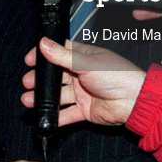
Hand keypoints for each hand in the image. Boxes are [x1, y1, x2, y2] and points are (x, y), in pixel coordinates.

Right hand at [22, 38, 146, 126]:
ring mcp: (83, 92)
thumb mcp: (86, 63)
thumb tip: (43, 43)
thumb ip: (62, 56)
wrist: (134, 101)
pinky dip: (55, 117)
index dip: (44, 56)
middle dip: (40, 80)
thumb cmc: (117, 75)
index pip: (59, 52)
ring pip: (58, 96)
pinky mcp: (85, 110)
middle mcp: (82, 74)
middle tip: (27, 82)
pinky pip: (67, 113)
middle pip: (56, 76)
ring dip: (43, 99)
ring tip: (28, 101)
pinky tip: (44, 118)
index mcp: (84, 57)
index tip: (29, 60)